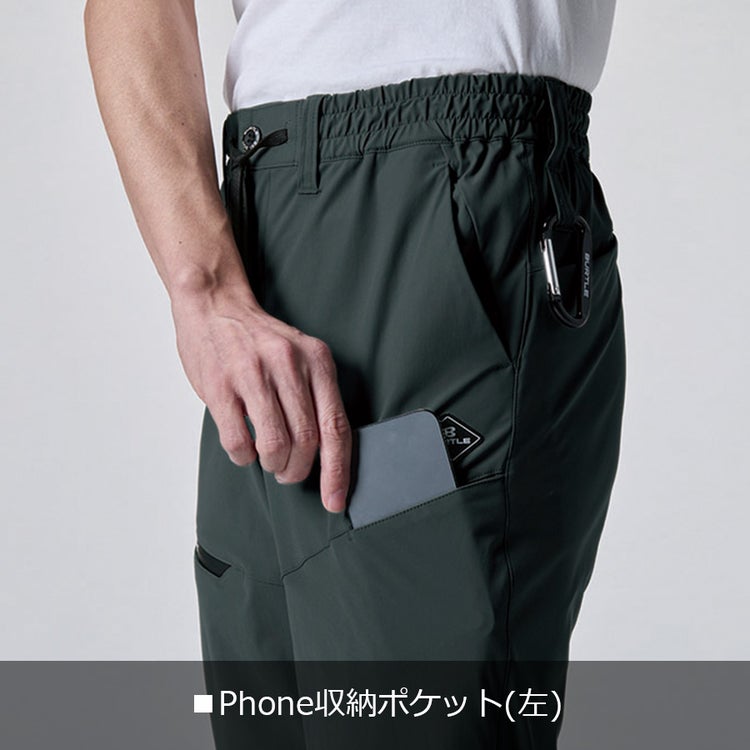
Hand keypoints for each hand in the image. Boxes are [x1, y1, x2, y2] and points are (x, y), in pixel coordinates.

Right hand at [171, 287, 350, 512]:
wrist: (214, 304)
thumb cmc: (259, 340)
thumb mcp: (300, 356)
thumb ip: (315, 396)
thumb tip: (327, 453)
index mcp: (317, 360)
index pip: (336, 426)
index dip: (338, 471)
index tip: (335, 500)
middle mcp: (289, 365)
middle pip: (307, 441)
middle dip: (299, 470)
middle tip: (289, 473)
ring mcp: (252, 374)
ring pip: (274, 445)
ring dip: (273, 465)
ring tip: (269, 460)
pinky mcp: (220, 385)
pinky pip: (238, 441)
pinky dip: (243, 457)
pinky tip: (244, 448)